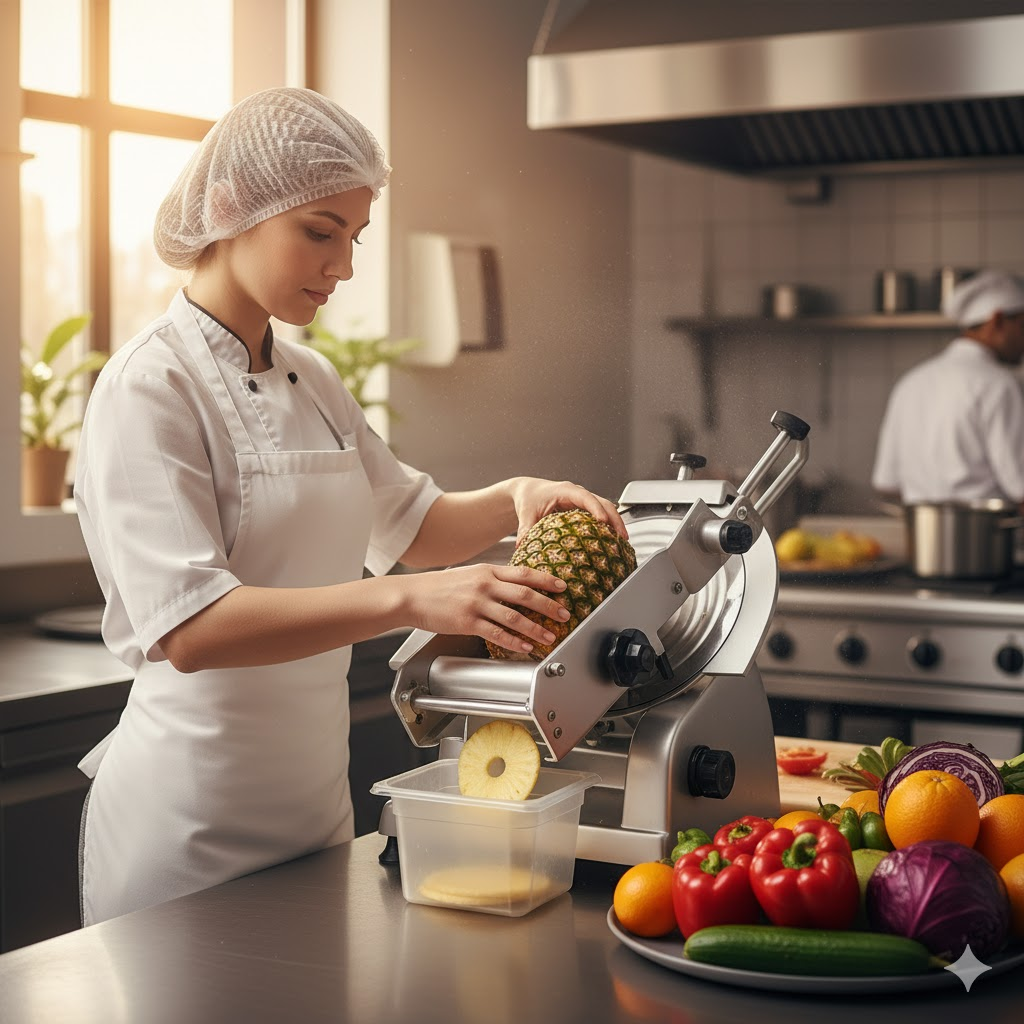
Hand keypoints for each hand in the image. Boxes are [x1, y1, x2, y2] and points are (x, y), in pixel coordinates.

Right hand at [401, 563, 570, 655]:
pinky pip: (496, 633)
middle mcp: (485, 585)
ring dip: (535, 628)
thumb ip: (492, 578)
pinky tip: (524, 647)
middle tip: (564, 614)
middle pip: (525, 594)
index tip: (562, 588)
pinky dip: (514, 641)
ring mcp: (476, 603)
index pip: (524, 573)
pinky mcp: (467, 622)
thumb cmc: (439, 586)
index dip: (546, 580)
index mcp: (488, 571)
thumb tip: (515, 584)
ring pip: (514, 616)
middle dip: (548, 606)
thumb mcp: (469, 573)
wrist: (412, 595)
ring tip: (549, 636)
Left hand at [508, 477, 626, 544]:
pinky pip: (601, 514)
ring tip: (623, 542)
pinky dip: (610, 525)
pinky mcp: (585, 508)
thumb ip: (526, 529)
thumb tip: (523, 546)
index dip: (595, 509)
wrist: (529, 491)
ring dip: (616, 523)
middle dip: (615, 519)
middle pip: (603, 503)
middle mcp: (578, 494)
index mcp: (565, 491)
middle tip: (622, 537)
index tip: (603, 521)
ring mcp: (584, 500)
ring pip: (607, 508)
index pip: (585, 498)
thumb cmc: (529, 498)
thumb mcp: (526, 514)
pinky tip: (613, 540)